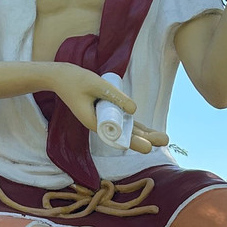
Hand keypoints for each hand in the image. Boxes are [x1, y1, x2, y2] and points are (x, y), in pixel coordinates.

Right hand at [49, 64, 168, 152]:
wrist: (61, 78)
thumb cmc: (75, 80)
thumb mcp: (96, 85)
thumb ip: (115, 96)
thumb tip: (134, 109)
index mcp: (95, 122)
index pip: (117, 136)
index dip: (134, 141)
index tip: (148, 147)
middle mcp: (101, 125)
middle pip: (126, 136)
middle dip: (145, 138)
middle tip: (165, 140)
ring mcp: (104, 120)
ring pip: (127, 130)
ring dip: (144, 134)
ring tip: (163, 138)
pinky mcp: (106, 114)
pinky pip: (124, 123)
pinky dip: (136, 127)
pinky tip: (150, 131)